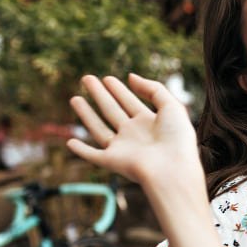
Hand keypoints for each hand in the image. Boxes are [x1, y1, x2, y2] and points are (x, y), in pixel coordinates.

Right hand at [67, 74, 201, 190]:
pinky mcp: (112, 162)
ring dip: (86, 114)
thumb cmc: (176, 139)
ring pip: (99, 129)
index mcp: (150, 123)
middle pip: (112, 111)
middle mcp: (134, 135)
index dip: (119, 90)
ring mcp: (122, 149)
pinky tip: (70, 142)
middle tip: (87, 78)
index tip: (107, 78)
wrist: (172, 170)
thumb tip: (131, 76)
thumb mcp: (172, 106)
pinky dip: (81, 150)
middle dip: (100, 95)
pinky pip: (92, 155)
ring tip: (74, 98)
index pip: (130, 102)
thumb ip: (154, 89)